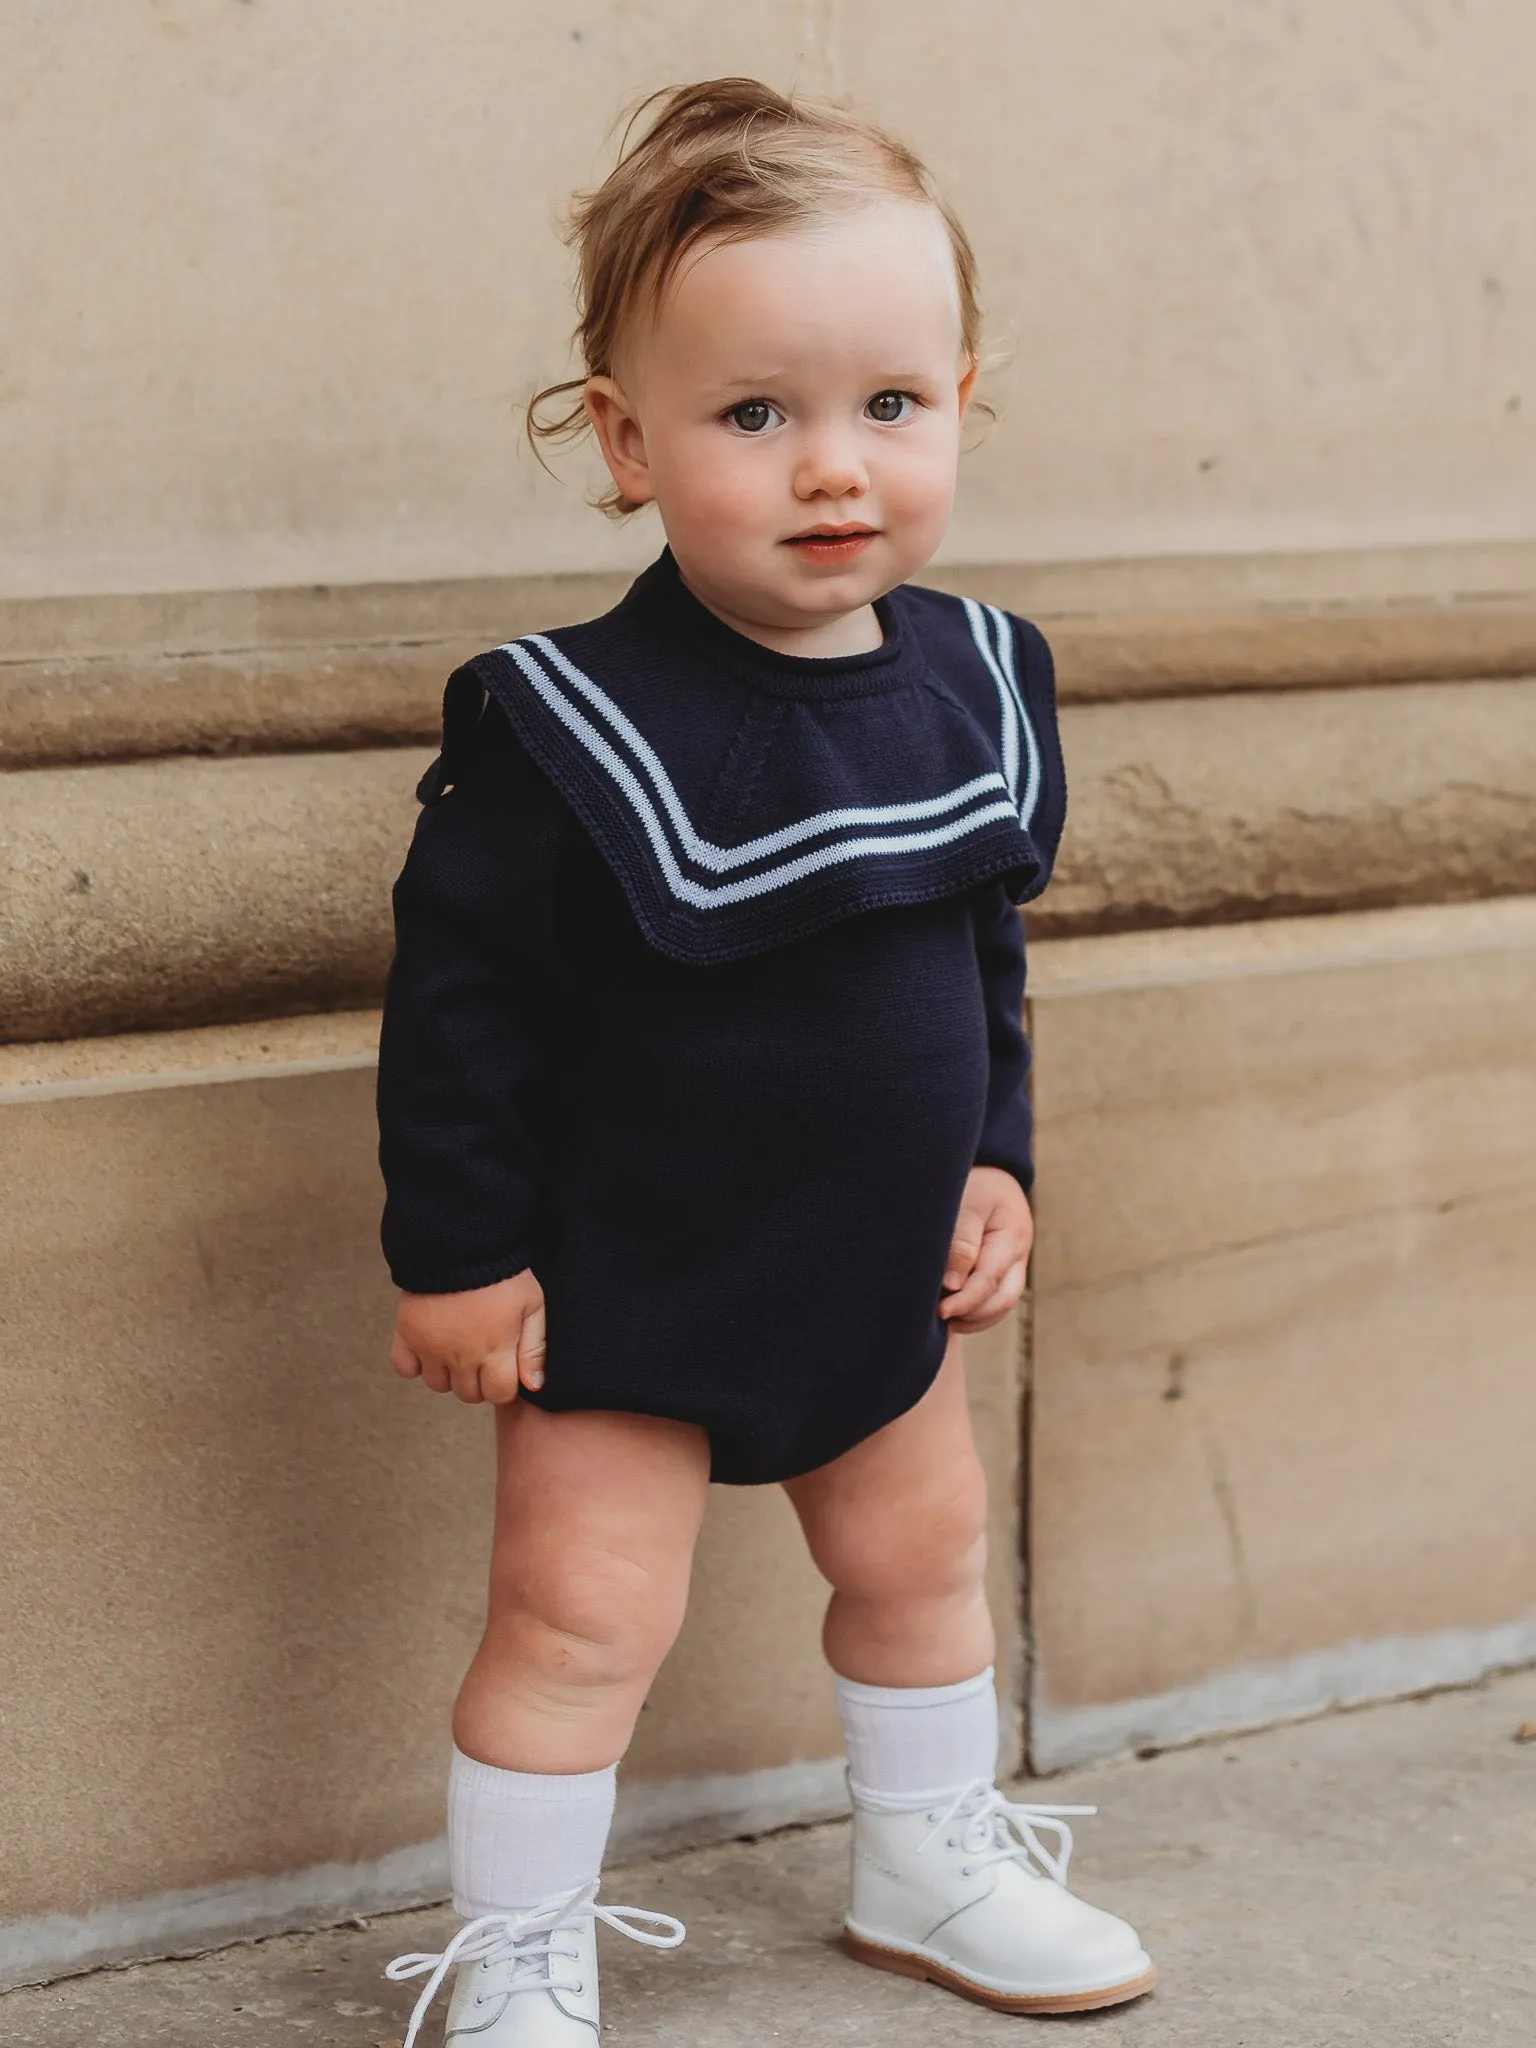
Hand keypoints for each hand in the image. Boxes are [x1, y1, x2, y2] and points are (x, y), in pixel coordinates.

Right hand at [390, 1270, 546, 1404]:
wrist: (461, 1242)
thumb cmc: (503, 1273)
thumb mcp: (532, 1306)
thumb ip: (535, 1349)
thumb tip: (533, 1386)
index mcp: (495, 1351)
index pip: (498, 1394)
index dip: (504, 1383)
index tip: (504, 1366)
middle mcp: (461, 1356)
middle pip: (468, 1394)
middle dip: (479, 1380)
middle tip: (483, 1353)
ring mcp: (430, 1347)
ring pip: (437, 1385)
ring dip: (449, 1373)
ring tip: (458, 1347)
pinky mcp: (406, 1333)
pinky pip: (404, 1368)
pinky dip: (415, 1364)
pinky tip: (429, 1348)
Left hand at [938, 1167, 1032, 1333]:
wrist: (989, 1171)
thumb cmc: (975, 1183)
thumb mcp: (967, 1202)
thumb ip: (961, 1241)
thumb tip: (953, 1284)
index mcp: (1011, 1237)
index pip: (989, 1280)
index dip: (965, 1300)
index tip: (940, 1310)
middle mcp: (1018, 1255)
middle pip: (1002, 1300)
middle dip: (972, 1314)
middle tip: (939, 1316)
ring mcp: (1014, 1263)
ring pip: (1001, 1304)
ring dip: (975, 1317)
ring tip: (944, 1319)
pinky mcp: (1004, 1268)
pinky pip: (995, 1299)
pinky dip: (977, 1311)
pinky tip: (953, 1312)